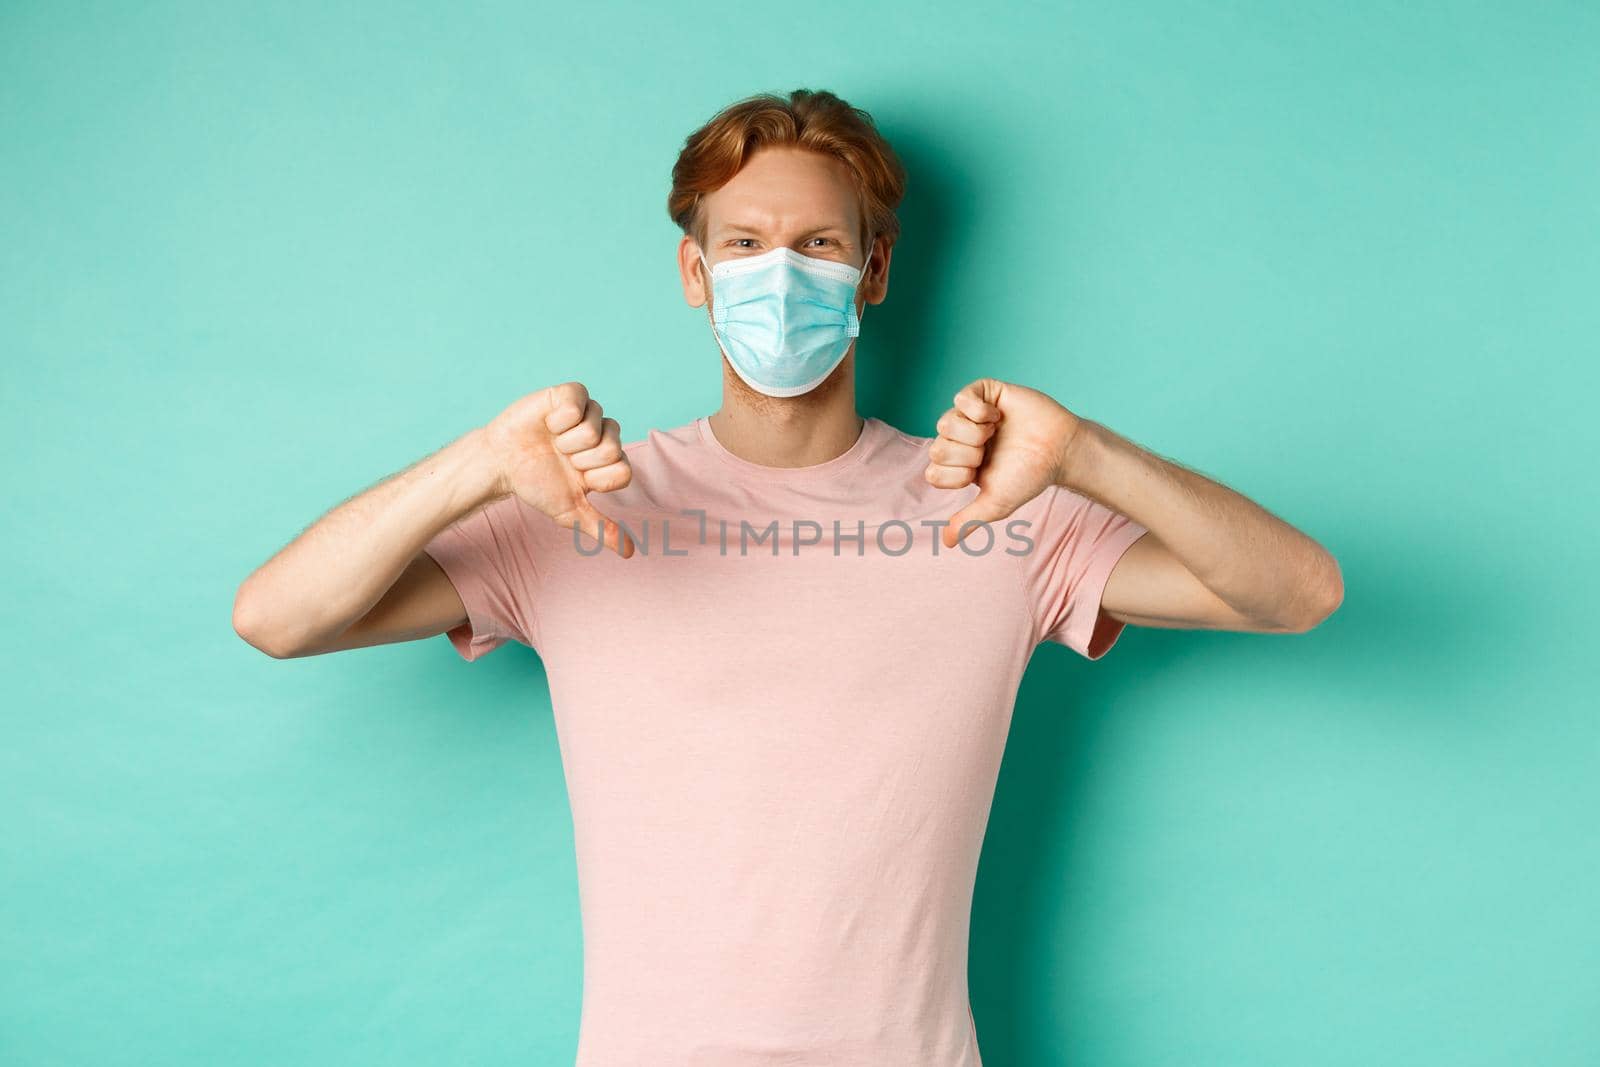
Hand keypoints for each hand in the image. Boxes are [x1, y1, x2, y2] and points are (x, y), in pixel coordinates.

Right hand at [481, 382, 634, 556]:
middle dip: (579, 461)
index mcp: (609, 460)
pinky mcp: (569, 394)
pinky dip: (559, 420)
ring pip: (594, 429)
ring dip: (566, 442)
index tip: (577, 478)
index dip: (596, 478)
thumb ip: (600, 529)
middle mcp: (603, 434)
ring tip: (552, 441)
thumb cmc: (536, 484)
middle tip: (561, 458)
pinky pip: (578, 404)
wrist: (501, 464)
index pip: (624, 471)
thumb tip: (629, 553)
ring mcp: (588, 413)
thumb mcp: (569, 512)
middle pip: (611, 450)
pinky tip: (548, 424)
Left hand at [925, 378, 1083, 548]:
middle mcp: (959, 439)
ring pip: (945, 423)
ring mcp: (970, 414)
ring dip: (973, 433)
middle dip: (967, 456)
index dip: (957, 476)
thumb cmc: (1029, 476)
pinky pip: (961, 398)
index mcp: (958, 464)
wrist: (1060, 451)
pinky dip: (978, 411)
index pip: (933, 471)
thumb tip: (947, 542)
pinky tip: (997, 417)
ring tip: (995, 434)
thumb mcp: (996, 503)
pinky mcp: (984, 392)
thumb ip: (969, 520)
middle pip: (937, 447)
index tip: (980, 475)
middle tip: (989, 453)